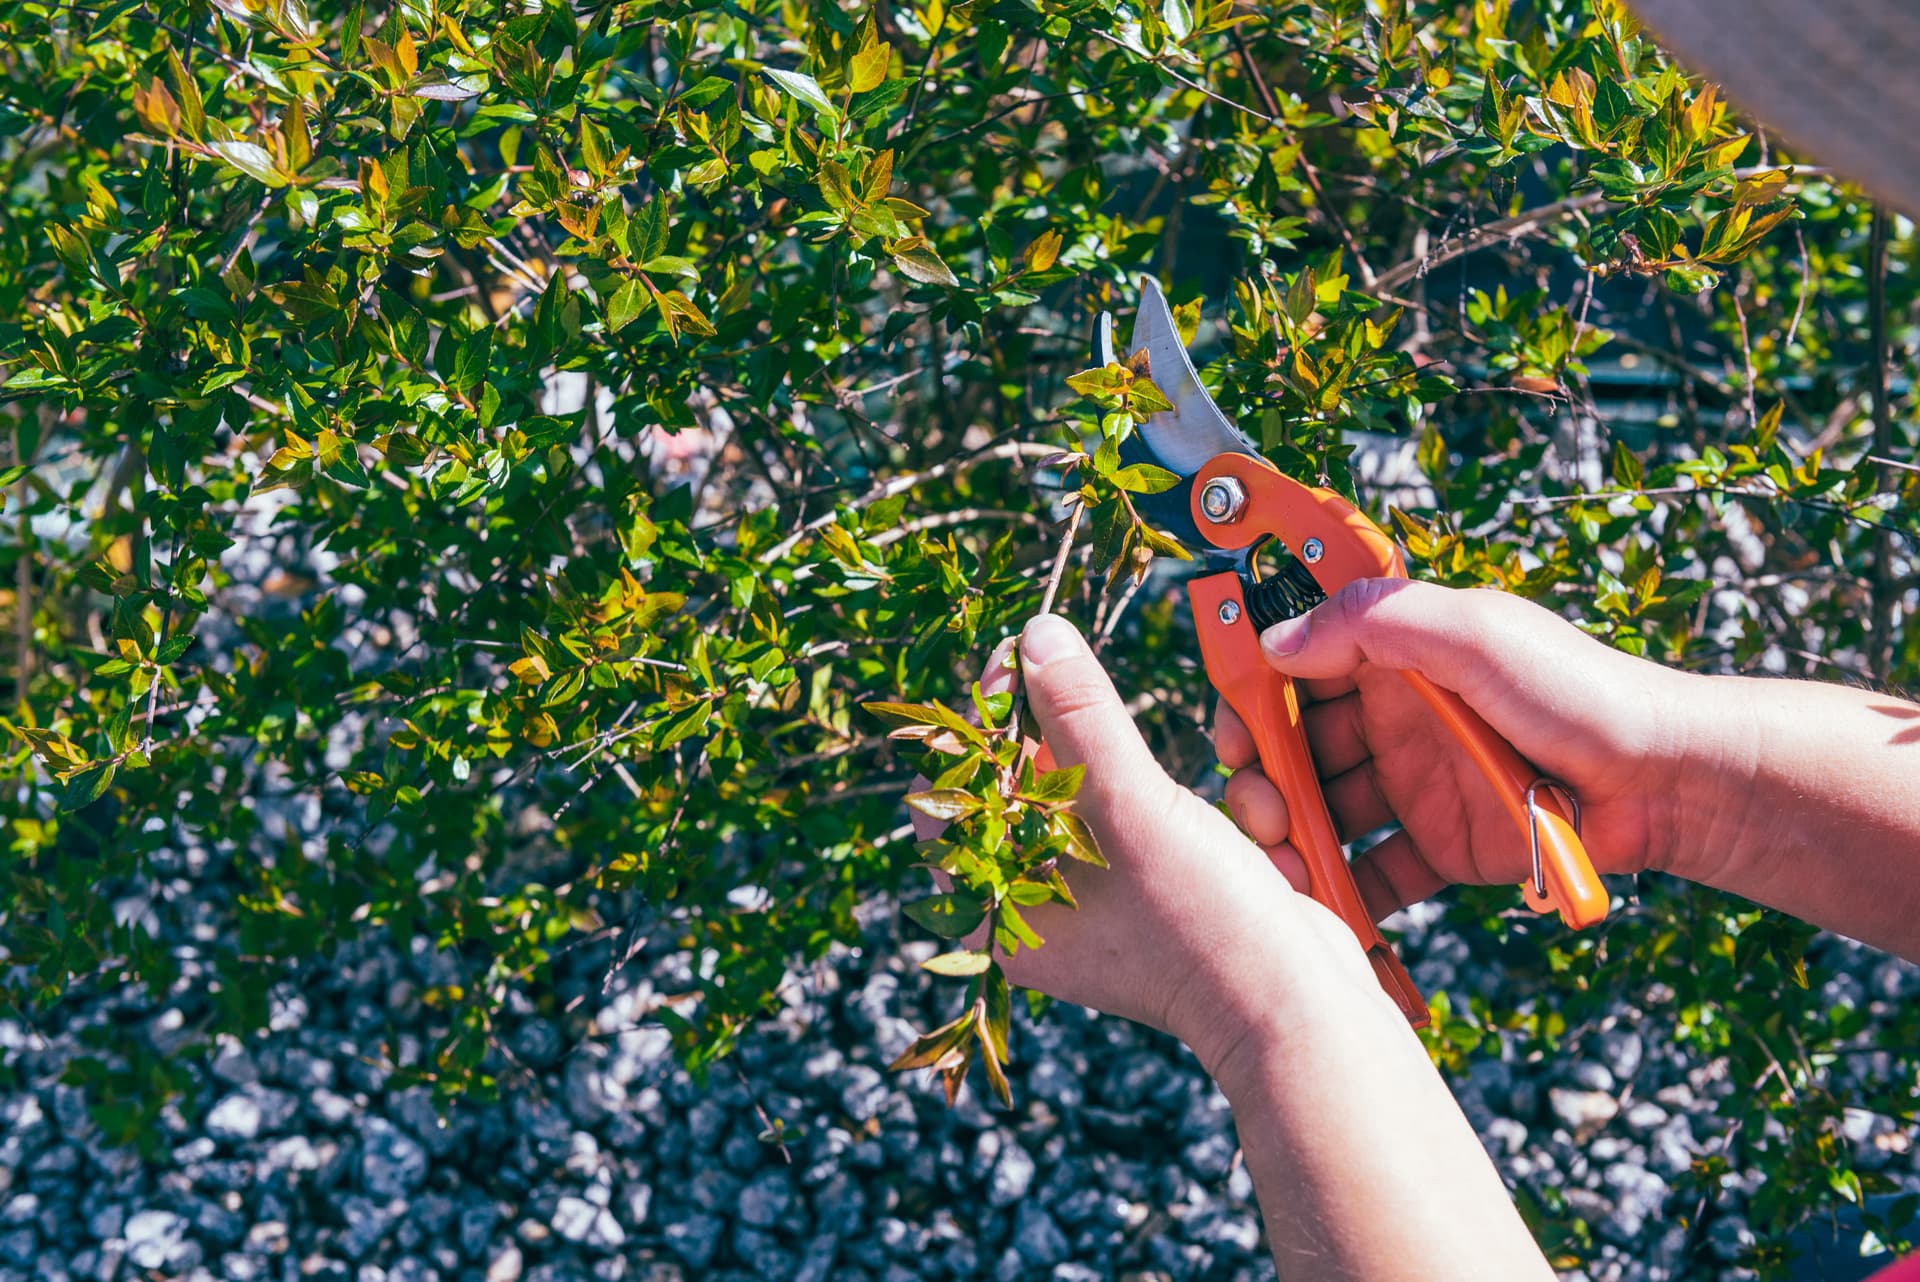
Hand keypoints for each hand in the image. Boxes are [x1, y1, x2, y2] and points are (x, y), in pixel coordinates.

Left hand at [943, 613, 1396, 1075]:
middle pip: (1023, 786)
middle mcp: (1039, 912)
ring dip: (1136, 771)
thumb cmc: (1201, 923)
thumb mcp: (1130, 806)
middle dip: (1071, 738)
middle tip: (1085, 676)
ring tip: (1193, 787)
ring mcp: (1098, 907)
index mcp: (1002, 910)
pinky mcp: (1155, 895)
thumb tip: (1036, 635)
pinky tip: (1239, 821)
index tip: (1018, 660)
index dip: (981, 724)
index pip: (957, 797)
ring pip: (1092, 795)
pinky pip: (1146, 820)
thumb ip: (1079, 715)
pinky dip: (1180, 804)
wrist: (1304, 1006)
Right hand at [1218, 577, 1704, 920]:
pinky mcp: (1440, 846)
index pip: (1296, 665)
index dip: (1252, 691)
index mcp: (1396, 655)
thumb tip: (1277, 640)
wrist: (1664, 782)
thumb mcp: (1473, 632)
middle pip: (1294, 744)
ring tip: (1277, 861)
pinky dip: (1336, 889)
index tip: (1231, 724)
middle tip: (1259, 805)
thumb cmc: (1578, 691)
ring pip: (1320, 810)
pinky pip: (1371, 871)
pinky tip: (1314, 903)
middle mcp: (1394, 718)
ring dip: (1286, 834)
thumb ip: (1373, 623)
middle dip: (1260, 773)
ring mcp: (1414, 784)